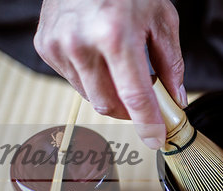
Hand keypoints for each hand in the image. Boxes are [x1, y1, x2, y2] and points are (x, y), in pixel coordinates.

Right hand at [34, 0, 186, 148]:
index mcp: (115, 35)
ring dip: (112, 94)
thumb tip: (176, 99)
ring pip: (91, 97)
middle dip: (131, 111)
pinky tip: (100, 57)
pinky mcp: (46, 47)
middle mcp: (81, 43)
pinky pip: (75, 81)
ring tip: (122, 68)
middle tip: (145, 99)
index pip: (134, 97)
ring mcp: (59, 46)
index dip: (148, 123)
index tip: (156, 139)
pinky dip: (93, 79)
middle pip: (109, 105)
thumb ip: (171, 64)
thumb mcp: (162, 19)